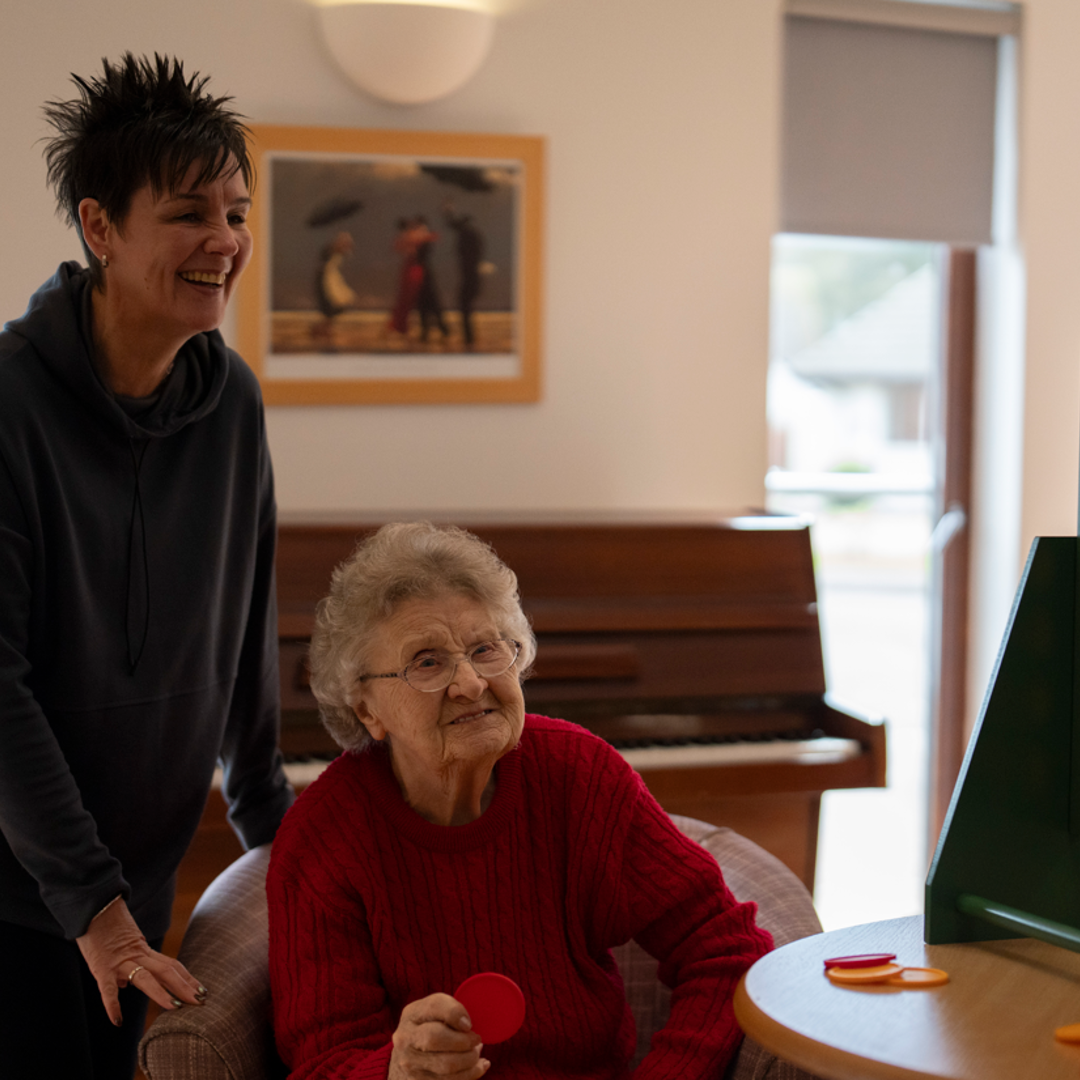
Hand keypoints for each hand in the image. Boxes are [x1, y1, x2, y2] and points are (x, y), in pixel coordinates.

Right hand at [75, 897, 205, 1025]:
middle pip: (166, 971)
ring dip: (161, 993)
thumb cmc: (107, 926)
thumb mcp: (123, 944)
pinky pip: (107, 990)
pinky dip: (112, 1006)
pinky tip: (117, 1021)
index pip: (171, 965)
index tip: (201, 990)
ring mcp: (120, 962)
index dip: (187, 978)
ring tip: (175, 1008)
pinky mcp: (101, 968)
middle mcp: (137, 955)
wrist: (93, 907)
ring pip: (145, 978)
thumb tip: (123, 985)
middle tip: (200, 1001)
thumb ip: (126, 963)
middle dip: (184, 986)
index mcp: (144, 950)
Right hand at [389, 993, 488, 1079]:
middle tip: (476, 1040)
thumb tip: (466, 1026)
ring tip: (476, 1054)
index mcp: (411, 1014)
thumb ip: (451, 1010)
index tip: (469, 1023)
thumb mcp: (436, 1012)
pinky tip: (479, 1067)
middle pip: (435, 1038)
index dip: (455, 1013)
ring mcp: (410, 1064)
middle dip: (463, 1040)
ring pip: (445, 1064)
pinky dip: (469, 1075)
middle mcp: (405, 1039)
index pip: (434, 1006)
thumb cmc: (430, 1028)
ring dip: (469, 1060)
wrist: (410, 1057)